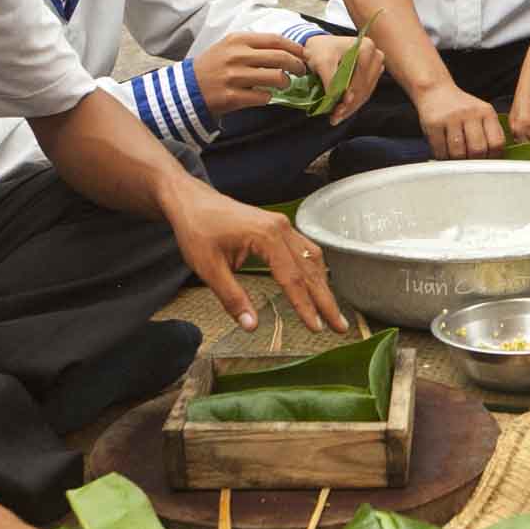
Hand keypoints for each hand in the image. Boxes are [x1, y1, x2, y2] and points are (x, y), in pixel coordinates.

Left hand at [169, 191, 347, 334]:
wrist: (190, 201)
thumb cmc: (197, 229)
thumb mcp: (208, 268)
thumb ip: (232, 298)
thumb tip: (251, 325)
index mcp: (267, 236)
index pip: (293, 279)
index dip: (305, 306)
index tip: (316, 328)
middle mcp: (282, 228)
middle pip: (310, 269)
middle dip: (325, 300)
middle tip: (339, 326)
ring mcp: (282, 225)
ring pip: (312, 258)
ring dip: (323, 285)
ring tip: (332, 311)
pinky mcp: (279, 227)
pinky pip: (304, 249)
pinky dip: (314, 270)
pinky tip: (318, 284)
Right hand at [191, 32, 310, 114]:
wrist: (187, 88)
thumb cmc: (212, 66)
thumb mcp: (229, 47)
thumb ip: (253, 46)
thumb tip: (285, 49)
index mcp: (238, 40)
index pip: (276, 40)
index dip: (295, 48)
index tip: (303, 55)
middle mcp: (237, 56)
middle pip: (280, 58)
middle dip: (297, 65)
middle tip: (301, 71)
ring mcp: (234, 76)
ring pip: (275, 77)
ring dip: (285, 82)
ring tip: (283, 84)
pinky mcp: (232, 96)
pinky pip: (263, 97)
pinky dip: (268, 97)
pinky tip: (265, 95)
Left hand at [302, 34, 384, 123]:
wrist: (320, 47)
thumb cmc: (320, 50)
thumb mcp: (322, 62)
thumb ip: (330, 78)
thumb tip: (335, 97)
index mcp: (366, 47)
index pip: (361, 75)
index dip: (351, 91)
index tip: (340, 105)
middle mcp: (375, 56)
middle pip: (364, 86)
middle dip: (350, 103)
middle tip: (336, 115)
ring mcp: (375, 68)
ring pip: (365, 92)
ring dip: (351, 107)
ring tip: (336, 117)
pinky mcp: (371, 77)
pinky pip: (363, 94)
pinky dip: (352, 105)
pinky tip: (341, 113)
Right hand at [413, 80, 505, 159]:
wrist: (435, 91)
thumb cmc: (460, 107)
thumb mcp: (481, 113)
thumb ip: (491, 132)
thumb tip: (497, 158)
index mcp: (486, 112)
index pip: (497, 142)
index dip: (493, 156)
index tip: (487, 160)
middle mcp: (470, 113)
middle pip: (478, 150)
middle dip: (474, 161)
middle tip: (470, 162)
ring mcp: (451, 118)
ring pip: (458, 153)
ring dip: (457, 161)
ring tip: (456, 158)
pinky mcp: (434, 123)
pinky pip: (440, 150)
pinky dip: (443, 157)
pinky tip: (444, 153)